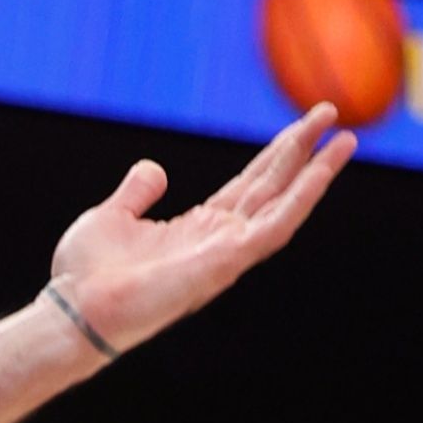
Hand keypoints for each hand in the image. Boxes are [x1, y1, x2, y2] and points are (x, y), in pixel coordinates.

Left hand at [47, 103, 357, 355]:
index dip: (276, 154)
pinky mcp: (224, 263)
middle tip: (331, 113)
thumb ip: (137, 193)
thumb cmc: (87, 275)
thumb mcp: (110, 218)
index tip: (304, 126)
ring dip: (316, 172)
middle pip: (273, 187)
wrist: (76, 309)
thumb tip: (154, 169)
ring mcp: (226, 253)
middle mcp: (220, 239)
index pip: (250, 184)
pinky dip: (299, 200)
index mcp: (198, 227)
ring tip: (345, 139)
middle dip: (303, 151)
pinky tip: (320, 174)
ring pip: (284, 205)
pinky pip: (273, 229)